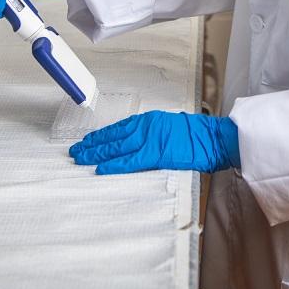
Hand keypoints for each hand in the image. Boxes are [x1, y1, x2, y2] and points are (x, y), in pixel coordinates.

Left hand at [69, 111, 240, 174]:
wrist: (213, 137)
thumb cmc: (197, 134)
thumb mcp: (171, 127)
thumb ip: (154, 132)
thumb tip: (141, 141)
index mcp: (150, 120)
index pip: (119, 128)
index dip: (102, 136)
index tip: (88, 140)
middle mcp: (146, 127)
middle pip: (113, 137)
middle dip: (93, 144)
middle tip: (75, 151)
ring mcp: (150, 140)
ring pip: (116, 148)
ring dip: (97, 154)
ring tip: (81, 158)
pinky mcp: (156, 154)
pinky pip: (130, 161)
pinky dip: (114, 165)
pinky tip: (100, 168)